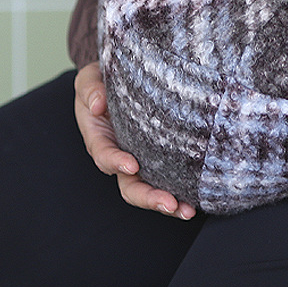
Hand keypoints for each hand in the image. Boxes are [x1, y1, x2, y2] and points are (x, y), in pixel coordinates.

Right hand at [74, 61, 195, 219]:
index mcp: (100, 138)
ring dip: (167, 202)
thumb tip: (98, 105)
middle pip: (130, 185)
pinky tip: (198, 198)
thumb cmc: (103, 79)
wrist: (123, 75)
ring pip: (150, 187)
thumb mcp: (89, 79)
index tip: (132, 165)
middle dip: (148, 197)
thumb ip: (90, 89)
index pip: (105, 155)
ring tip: (187, 211)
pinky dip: (182, 188)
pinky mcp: (160, 154)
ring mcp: (141, 158)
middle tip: (169, 203)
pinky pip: (169, 175)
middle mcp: (120, 155)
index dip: (116, 162)